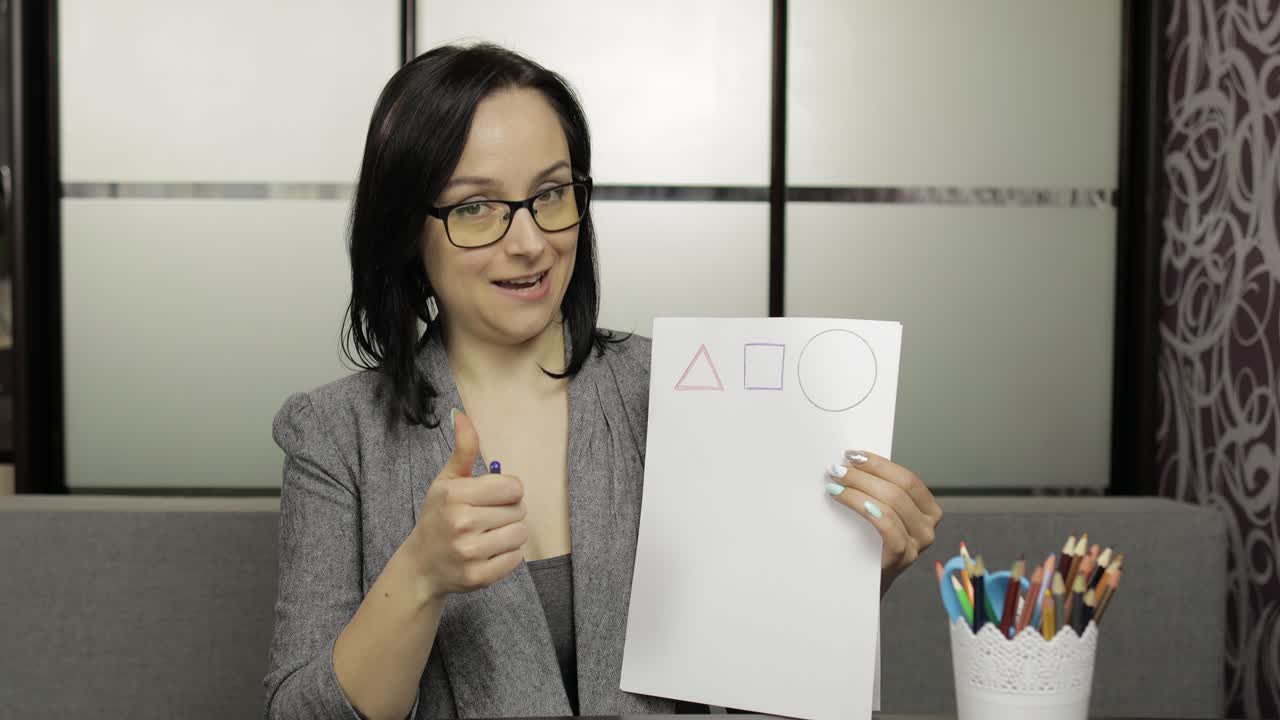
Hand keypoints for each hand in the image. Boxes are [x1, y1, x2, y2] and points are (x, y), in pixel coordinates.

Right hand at [407, 411, 527, 598]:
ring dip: (510, 534)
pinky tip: (488, 554)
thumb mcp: (447, 480)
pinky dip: (507, 556)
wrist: (422, 565)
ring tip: (488, 536)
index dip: (507, 492)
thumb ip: (463, 449)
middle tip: (486, 519)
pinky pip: (516, 559)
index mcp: (455, 494)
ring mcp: (470, 552)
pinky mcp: (479, 577)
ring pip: (520, 534)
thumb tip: (462, 414)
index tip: (491, 498)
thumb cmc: (439, 516)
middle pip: (519, 510)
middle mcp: (461, 522)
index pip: (513, 487)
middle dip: (508, 513)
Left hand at [825, 450, 941, 595]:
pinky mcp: (902, 557)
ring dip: (858, 487)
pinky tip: (843, 498)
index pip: (907, 479)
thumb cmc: (866, 546)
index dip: (879, 464)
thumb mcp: (878, 515)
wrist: (860, 588)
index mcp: (927, 510)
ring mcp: (918, 544)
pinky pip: (887, 525)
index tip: (852, 455)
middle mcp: (929, 527)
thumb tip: (852, 461)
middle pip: (899, 488)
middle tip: (837, 468)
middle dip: (865, 474)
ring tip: (834, 482)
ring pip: (891, 502)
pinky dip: (863, 506)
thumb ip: (877, 492)